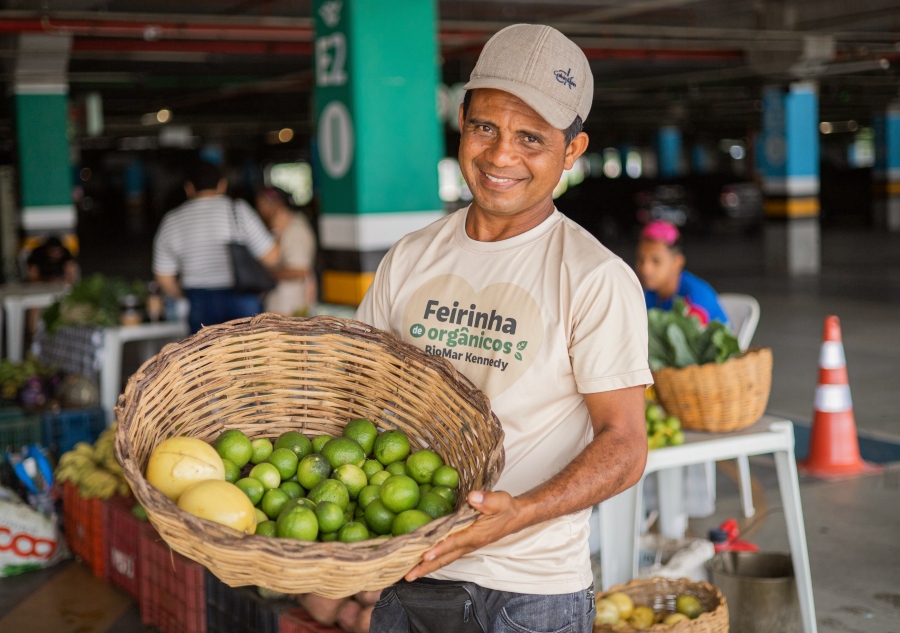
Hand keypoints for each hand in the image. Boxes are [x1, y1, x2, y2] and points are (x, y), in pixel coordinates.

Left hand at [405, 489, 524, 580]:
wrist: (513, 517)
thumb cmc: (505, 508)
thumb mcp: (500, 501)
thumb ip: (487, 500)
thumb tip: (472, 497)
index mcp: (474, 535)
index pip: (454, 543)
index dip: (439, 548)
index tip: (425, 555)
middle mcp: (467, 544)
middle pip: (444, 558)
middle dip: (426, 567)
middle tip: (407, 575)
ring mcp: (464, 546)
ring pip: (443, 559)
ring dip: (426, 567)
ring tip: (408, 573)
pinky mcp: (462, 544)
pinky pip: (445, 554)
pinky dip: (432, 559)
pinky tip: (420, 560)